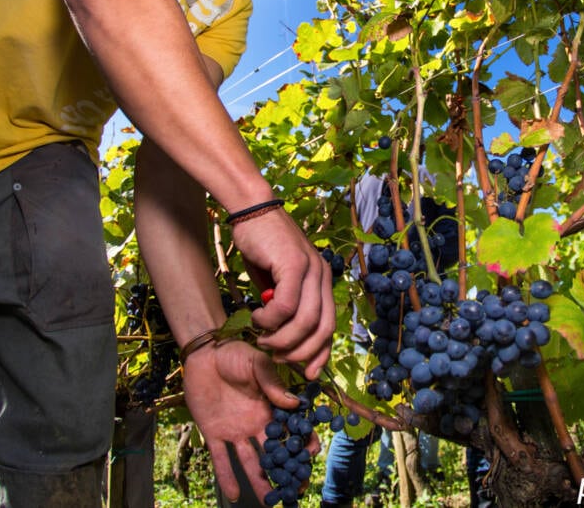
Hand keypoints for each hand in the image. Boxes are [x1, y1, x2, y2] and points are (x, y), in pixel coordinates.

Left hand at [182, 340, 317, 502]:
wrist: (203, 354)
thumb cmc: (234, 354)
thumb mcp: (258, 364)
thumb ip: (274, 384)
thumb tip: (295, 403)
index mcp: (271, 407)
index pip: (292, 429)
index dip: (303, 442)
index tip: (312, 455)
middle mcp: (257, 423)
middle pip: (275, 451)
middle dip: (286, 470)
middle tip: (296, 489)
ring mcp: (236, 431)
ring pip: (252, 462)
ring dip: (261, 481)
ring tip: (270, 501)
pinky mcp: (214, 434)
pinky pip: (222, 459)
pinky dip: (227, 477)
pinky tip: (234, 495)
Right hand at [231, 208, 334, 378]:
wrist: (253, 209)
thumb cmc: (262, 246)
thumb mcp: (277, 282)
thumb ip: (284, 306)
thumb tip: (283, 338)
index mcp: (323, 282)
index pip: (331, 327)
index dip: (321, 354)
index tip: (308, 374)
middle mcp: (323, 276)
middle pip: (323, 329)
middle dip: (300, 352)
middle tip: (277, 356)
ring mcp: (312, 269)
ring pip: (305, 321)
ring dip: (281, 339)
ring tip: (262, 338)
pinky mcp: (294, 264)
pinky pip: (286, 305)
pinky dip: (270, 319)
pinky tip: (257, 316)